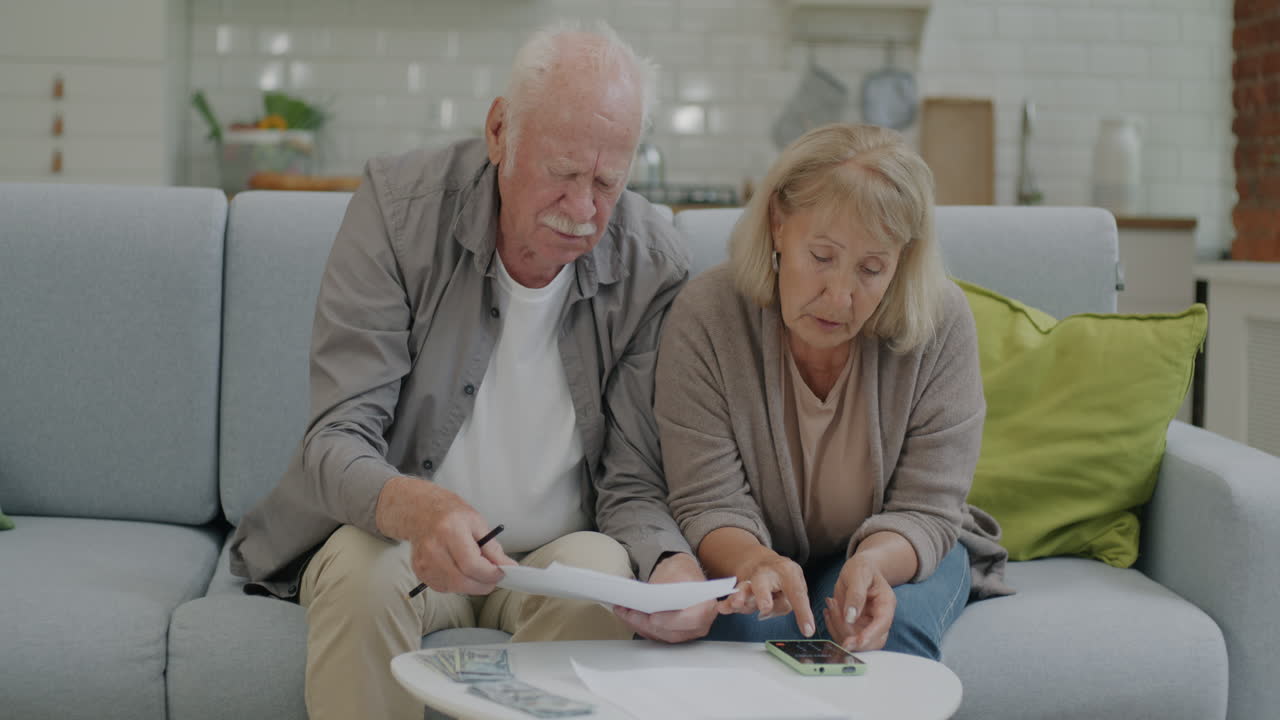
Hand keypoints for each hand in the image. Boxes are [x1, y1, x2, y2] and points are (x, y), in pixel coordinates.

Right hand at [375, 476, 515, 595]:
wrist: (420, 511)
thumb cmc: (450, 513)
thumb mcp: (477, 522)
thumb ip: (493, 547)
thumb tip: (508, 567)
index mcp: (449, 531)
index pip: (472, 565)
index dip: (490, 574)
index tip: (502, 573)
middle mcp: (433, 548)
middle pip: (462, 581)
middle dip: (483, 584)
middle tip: (493, 577)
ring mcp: (423, 562)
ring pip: (454, 588)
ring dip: (471, 585)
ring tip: (477, 570)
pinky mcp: (420, 571)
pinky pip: (444, 587)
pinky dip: (457, 584)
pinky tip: (461, 570)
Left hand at [613, 553, 717, 642]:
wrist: (683, 575)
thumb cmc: (681, 572)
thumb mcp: (675, 570)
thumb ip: (665, 585)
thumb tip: (649, 596)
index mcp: (706, 606)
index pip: (693, 620)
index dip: (672, 621)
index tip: (653, 617)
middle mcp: (700, 624)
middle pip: (672, 632)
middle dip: (646, 624)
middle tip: (628, 613)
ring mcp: (688, 632)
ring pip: (661, 636)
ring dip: (639, 625)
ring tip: (623, 612)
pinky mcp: (674, 635)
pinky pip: (656, 635)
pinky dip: (641, 627)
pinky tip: (628, 616)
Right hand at [716, 549, 814, 636]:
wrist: (763, 562)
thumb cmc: (783, 579)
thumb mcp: (794, 585)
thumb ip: (787, 601)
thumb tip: (768, 611)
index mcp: (788, 572)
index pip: (797, 593)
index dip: (803, 612)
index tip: (808, 630)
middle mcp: (768, 573)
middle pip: (764, 583)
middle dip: (764, 595)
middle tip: (765, 607)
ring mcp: (751, 579)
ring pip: (744, 588)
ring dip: (740, 597)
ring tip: (737, 604)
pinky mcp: (740, 586)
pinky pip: (734, 595)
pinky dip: (729, 603)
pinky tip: (724, 608)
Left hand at [824, 553, 895, 650]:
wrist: (858, 569)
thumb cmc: (862, 568)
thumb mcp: (858, 574)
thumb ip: (856, 595)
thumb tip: (851, 617)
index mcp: (886, 604)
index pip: (882, 625)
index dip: (869, 636)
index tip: (854, 642)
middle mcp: (879, 619)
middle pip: (871, 641)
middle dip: (849, 634)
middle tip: (831, 610)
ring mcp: (868, 625)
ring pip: (855, 641)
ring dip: (837, 627)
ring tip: (830, 603)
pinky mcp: (856, 628)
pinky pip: (844, 636)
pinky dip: (833, 626)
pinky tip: (829, 611)